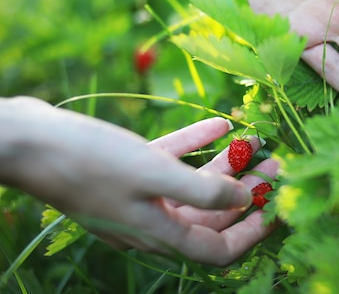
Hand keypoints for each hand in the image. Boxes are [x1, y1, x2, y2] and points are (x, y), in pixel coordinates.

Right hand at [0, 97, 278, 265]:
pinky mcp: (128, 170)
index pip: (217, 249)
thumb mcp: (153, 175)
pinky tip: (221, 125)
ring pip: (194, 186)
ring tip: (257, 142)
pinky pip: (172, 161)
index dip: (251, 233)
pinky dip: (197, 146)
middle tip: (274, 166)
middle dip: (246, 193)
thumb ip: (202, 192)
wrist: (28, 140)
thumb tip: (245, 201)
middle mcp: (150, 220)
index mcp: (157, 233)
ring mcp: (138, 195)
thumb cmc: (89, 160)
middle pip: (210, 216)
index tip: (275, 208)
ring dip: (227, 166)